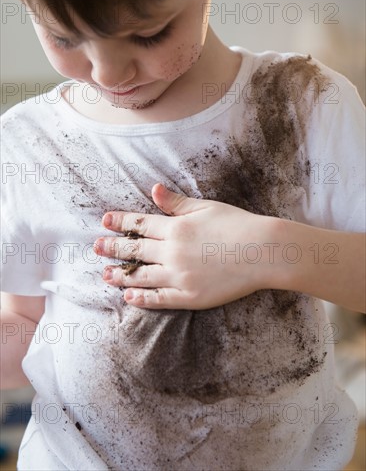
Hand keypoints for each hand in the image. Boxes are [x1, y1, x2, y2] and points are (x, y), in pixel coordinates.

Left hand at [93, 183, 277, 309]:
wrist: (263, 252)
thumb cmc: (237, 224)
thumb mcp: (205, 207)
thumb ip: (176, 203)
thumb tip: (153, 190)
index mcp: (176, 227)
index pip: (139, 224)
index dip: (120, 222)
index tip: (105, 221)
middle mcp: (172, 252)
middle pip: (134, 250)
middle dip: (112, 248)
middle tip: (96, 247)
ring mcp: (179, 276)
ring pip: (141, 276)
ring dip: (119, 275)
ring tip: (104, 274)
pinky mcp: (189, 296)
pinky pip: (159, 299)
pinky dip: (142, 298)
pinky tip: (129, 297)